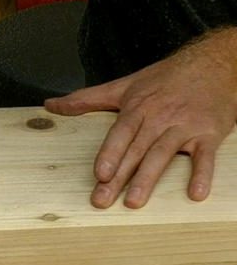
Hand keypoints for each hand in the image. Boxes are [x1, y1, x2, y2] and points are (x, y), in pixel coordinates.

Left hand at [45, 29, 236, 208]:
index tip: (99, 174)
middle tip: (103, 200)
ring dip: (149, 178)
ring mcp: (184, 127)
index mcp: (137, 108)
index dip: (110, 154)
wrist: (214, 63)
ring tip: (134, 201)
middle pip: (136, 150)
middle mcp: (159, 118)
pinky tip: (195, 193)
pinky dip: (202, 174)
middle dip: (120, 177)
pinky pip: (205, 156)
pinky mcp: (209, 134)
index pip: (120, 134)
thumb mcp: (123, 85)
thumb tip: (50, 105)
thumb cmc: (165, 78)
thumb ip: (85, 99)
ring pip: (163, 154)